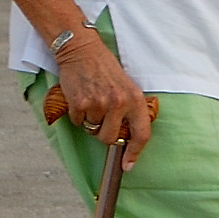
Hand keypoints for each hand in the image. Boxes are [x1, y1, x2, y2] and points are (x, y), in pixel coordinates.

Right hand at [56, 37, 152, 162]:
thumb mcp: (128, 87)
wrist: (83, 51)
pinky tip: (81, 97)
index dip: (135, 153)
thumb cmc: (106, 70)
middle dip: (103, 134)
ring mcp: (99, 104)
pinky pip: (77, 121)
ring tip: (92, 101)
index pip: (142, 134)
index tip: (128, 165)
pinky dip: (76, 114)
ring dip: (89, 121)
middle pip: (110, 138)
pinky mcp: (80, 103)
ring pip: (92, 130)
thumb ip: (130, 110)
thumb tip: (127, 138)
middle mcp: (120, 103)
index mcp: (136, 100)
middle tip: (101, 118)